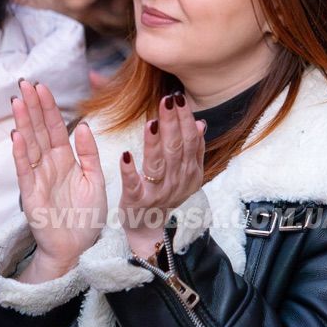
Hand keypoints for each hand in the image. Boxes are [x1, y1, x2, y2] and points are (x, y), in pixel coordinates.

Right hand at [11, 79, 107, 283]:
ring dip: (23, 123)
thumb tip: (81, 125)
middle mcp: (50, 166)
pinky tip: (17, 136)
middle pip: (39, 131)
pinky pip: (25, 171)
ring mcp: (38, 179)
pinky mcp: (32, 196)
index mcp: (66, 160)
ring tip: (17, 102)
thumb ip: (89, 153)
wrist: (79, 249)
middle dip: (32, 107)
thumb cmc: (87, 217)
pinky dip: (21, 154)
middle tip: (24, 83)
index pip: (55, 127)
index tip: (42, 86)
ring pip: (30, 145)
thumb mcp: (96, 179)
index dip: (48, 107)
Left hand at [118, 93, 205, 259]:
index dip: (185, 119)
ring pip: (157, 164)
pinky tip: (125, 154)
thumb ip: (193, 148)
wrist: (149, 228)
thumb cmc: (165, 193)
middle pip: (175, 148)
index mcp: (189, 171)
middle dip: (172, 123)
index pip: (190, 140)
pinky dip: (129, 170)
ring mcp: (157, 192)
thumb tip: (201, 123)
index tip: (179, 98)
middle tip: (167, 100)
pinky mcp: (136, 200)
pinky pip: (133, 185)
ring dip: (154, 143)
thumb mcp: (185, 172)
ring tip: (152, 123)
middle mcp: (176, 180)